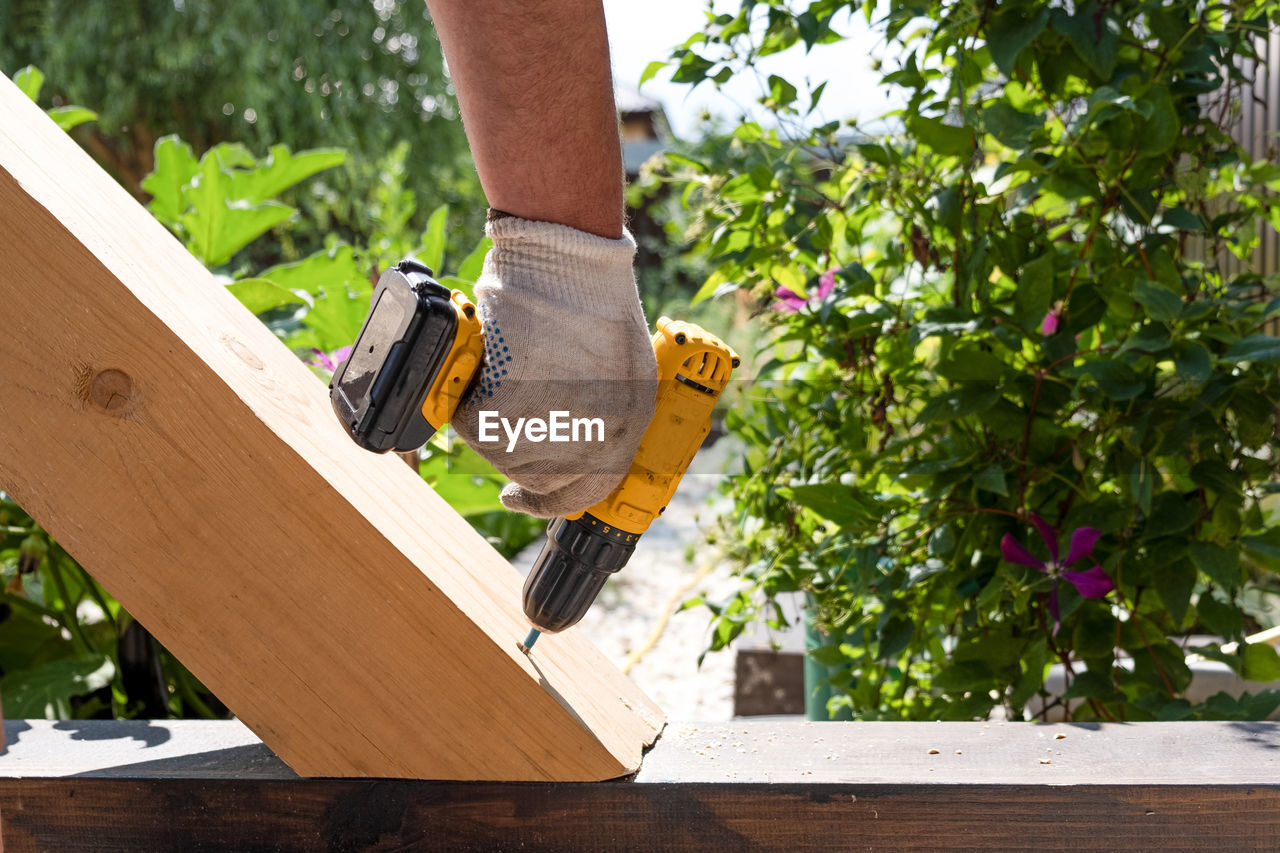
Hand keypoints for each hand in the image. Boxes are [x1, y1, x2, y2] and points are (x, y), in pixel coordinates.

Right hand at [452, 215, 656, 517]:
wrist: (567, 265)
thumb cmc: (598, 305)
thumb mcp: (627, 371)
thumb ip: (607, 417)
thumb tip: (575, 443)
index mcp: (624, 434)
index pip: (584, 493)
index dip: (551, 501)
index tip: (524, 496)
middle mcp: (588, 444)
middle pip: (540, 480)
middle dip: (521, 455)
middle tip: (506, 426)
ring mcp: (545, 433)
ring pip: (504, 455)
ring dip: (496, 425)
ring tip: (504, 379)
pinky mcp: (502, 414)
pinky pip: (476, 428)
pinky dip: (471, 405)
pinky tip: (486, 373)